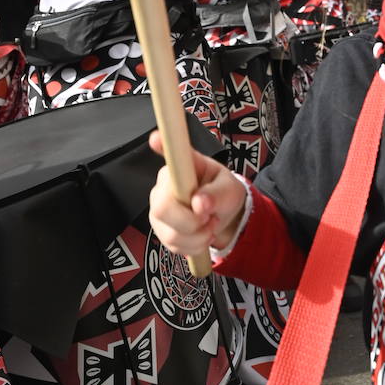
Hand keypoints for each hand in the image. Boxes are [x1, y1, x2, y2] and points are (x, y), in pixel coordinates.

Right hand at [148, 135, 246, 254]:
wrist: (223, 215)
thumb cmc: (223, 193)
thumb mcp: (229, 189)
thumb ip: (217, 194)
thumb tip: (200, 203)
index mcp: (179, 168)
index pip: (166, 156)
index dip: (160, 146)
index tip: (155, 138)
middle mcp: (161, 187)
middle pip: (162, 208)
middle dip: (191, 221)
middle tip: (209, 216)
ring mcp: (158, 211)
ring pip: (170, 233)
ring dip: (198, 236)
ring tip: (210, 223)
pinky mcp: (161, 231)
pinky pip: (173, 246)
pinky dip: (194, 246)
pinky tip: (201, 235)